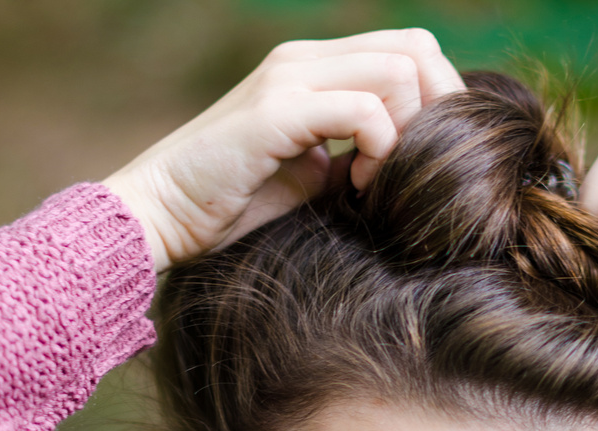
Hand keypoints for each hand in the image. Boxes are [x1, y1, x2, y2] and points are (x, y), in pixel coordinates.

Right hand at [103, 29, 462, 273]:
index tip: (417, 159)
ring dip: (405, 134)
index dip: (434, 100)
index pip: (408, 49)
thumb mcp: (308, 175)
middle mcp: (303, 59)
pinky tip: (355, 185)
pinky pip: (362, 111)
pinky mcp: (276, 110)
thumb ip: (351, 155)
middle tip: (414, 166)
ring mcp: (289, 78)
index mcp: (313, 68)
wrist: (161, 215)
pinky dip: (378, 150)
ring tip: (374, 181)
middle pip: (416, 47)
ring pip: (397, 71)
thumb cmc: (229, 205)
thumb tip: (402, 164)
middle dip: (436, 110)